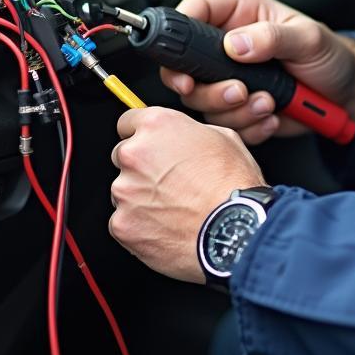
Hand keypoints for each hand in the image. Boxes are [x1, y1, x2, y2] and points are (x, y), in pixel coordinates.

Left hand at [108, 106, 264, 281]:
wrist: (233, 231)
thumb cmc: (232, 186)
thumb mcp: (224, 138)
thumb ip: (192, 132)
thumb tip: (186, 138)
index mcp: (157, 126)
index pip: (128, 122)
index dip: (143, 136)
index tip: (150, 146)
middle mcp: (134, 154)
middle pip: (123, 156)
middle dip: (141, 168)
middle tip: (170, 182)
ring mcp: (125, 191)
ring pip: (124, 191)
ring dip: (141, 197)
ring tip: (174, 208)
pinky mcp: (121, 224)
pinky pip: (124, 221)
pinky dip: (140, 225)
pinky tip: (167, 227)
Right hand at [160, 0, 354, 145]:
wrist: (347, 94)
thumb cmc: (329, 55)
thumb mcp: (307, 38)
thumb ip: (271, 38)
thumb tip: (237, 43)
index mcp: (240, 14)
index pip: (195, 10)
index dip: (180, 32)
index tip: (183, 60)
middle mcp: (228, 46)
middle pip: (186, 66)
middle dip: (205, 87)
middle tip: (236, 92)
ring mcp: (231, 78)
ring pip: (202, 100)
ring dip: (233, 110)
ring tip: (267, 102)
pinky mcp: (238, 108)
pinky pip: (225, 124)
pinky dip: (248, 126)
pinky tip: (272, 115)